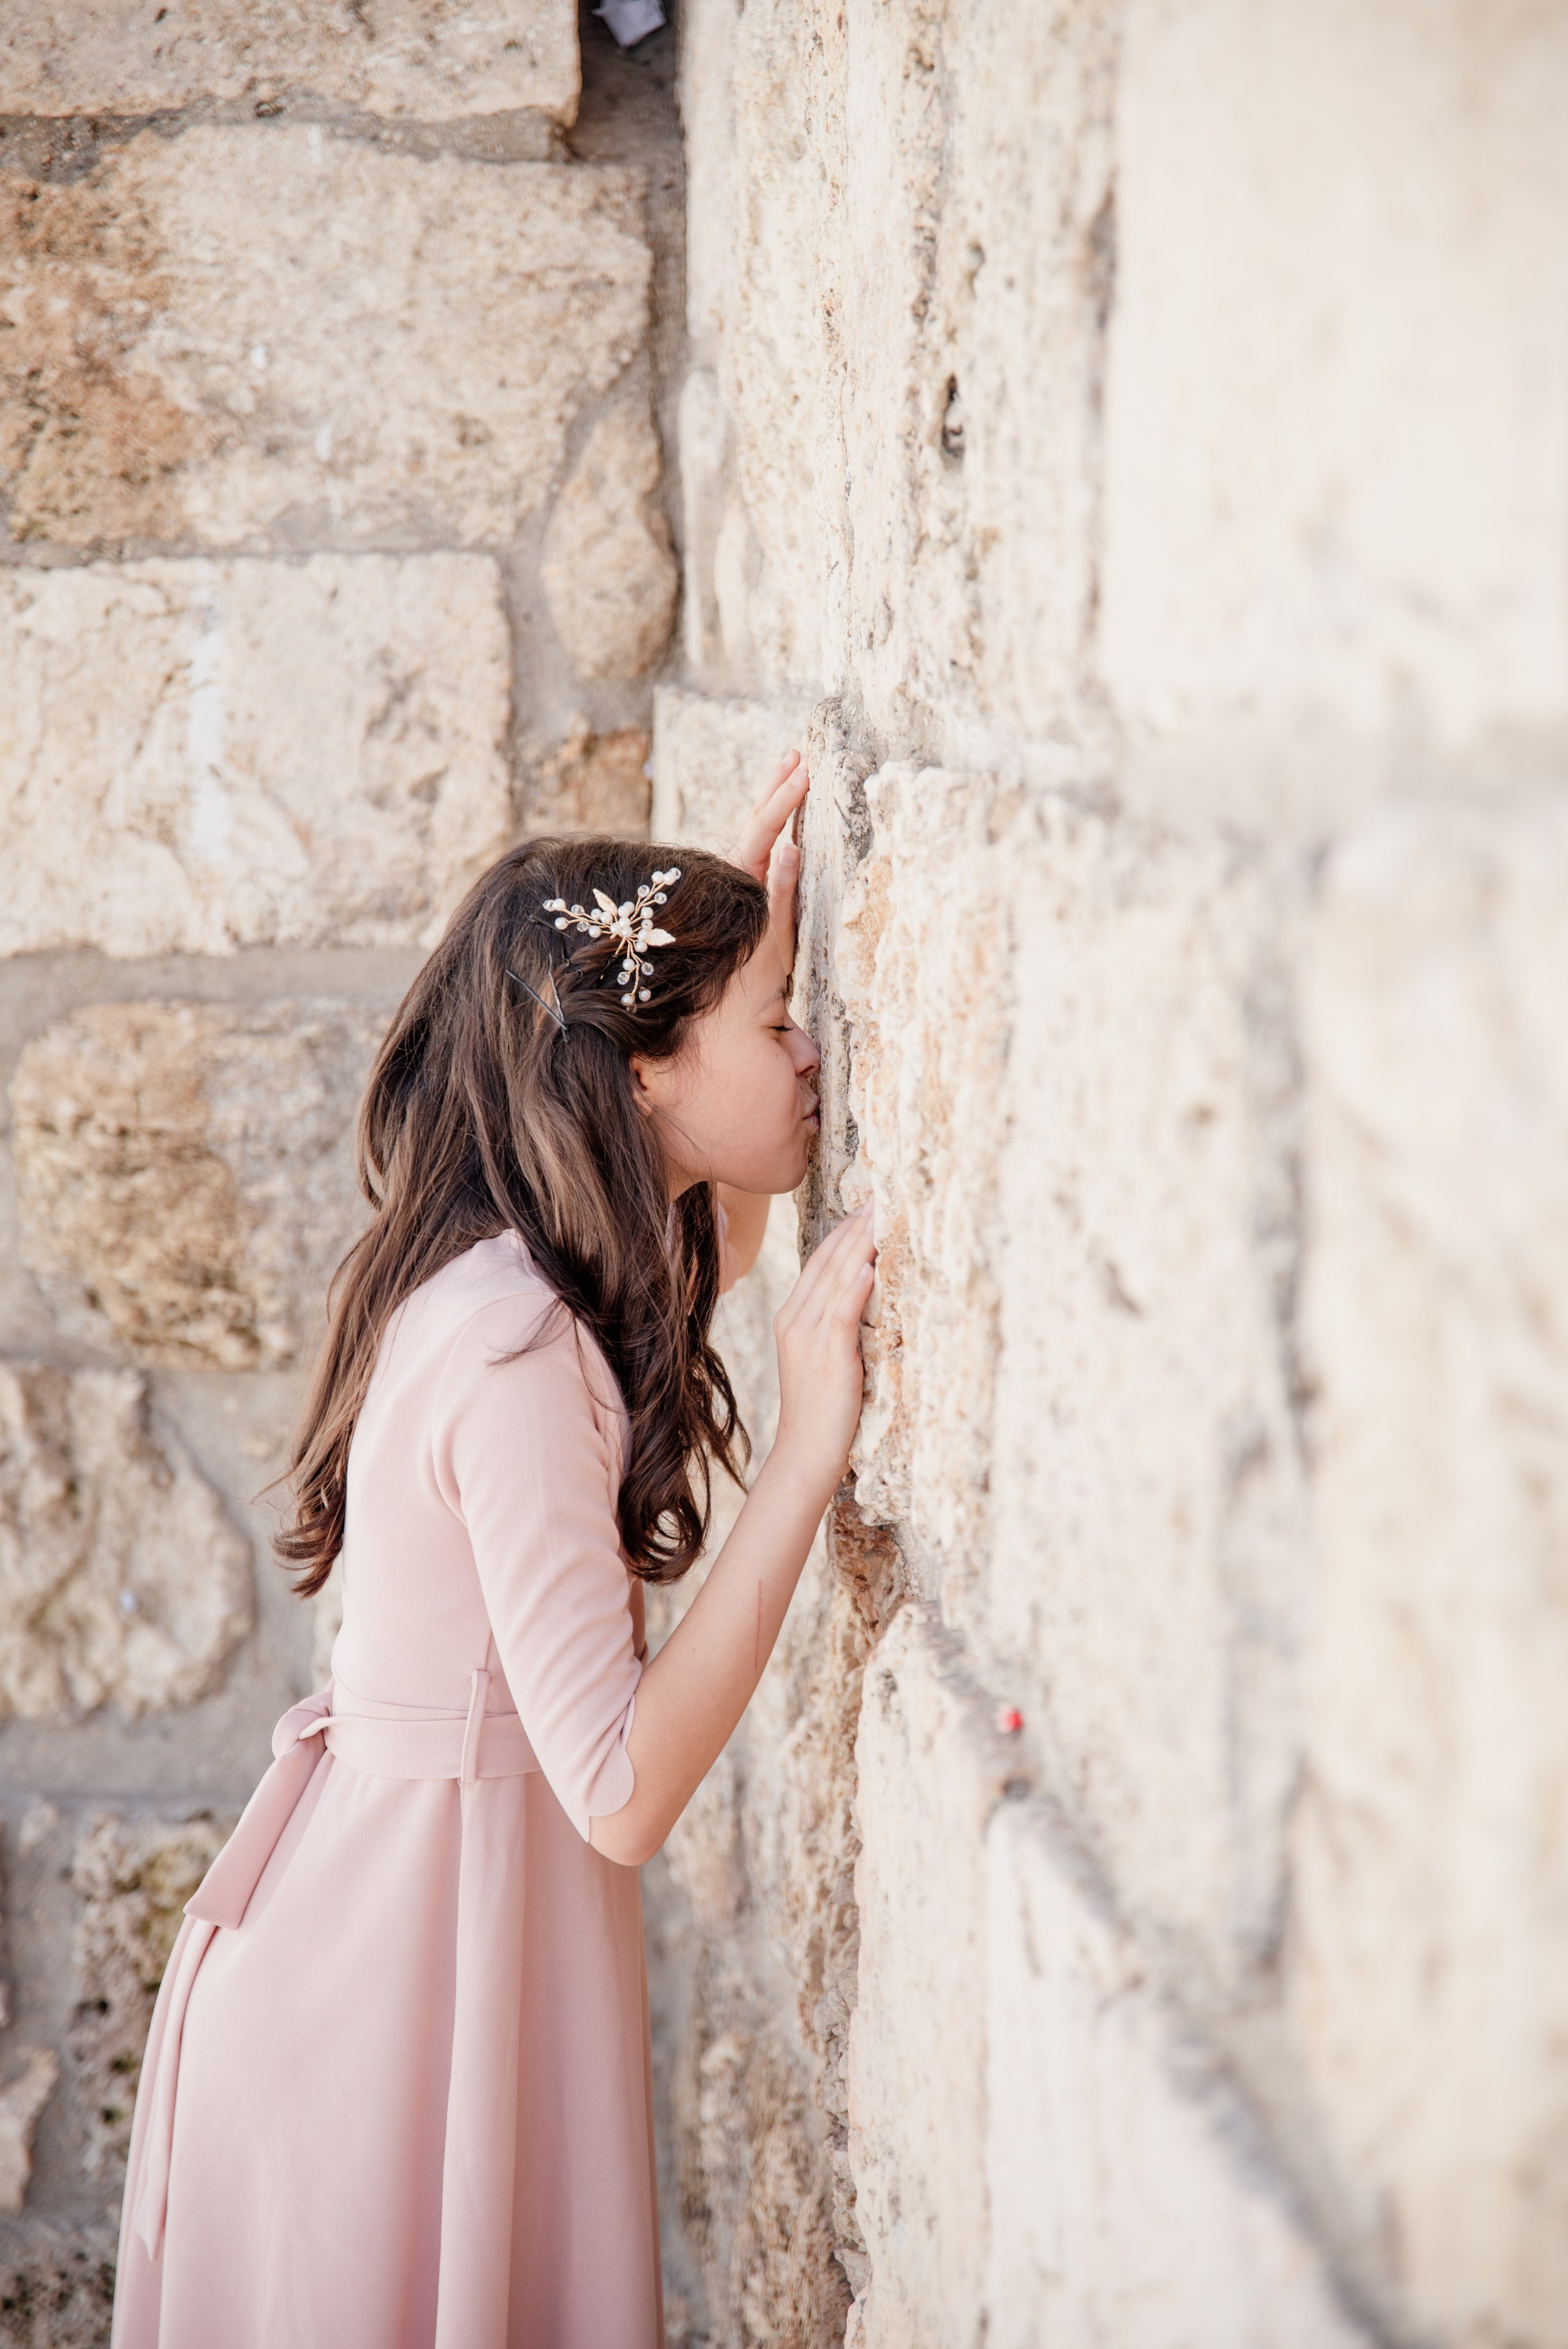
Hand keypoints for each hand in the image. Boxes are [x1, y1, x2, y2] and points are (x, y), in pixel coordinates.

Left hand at [730, 751, 808, 976]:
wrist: (729, 1003)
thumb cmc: (751, 973)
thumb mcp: (772, 933)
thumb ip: (780, 891)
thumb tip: (791, 847)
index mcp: (740, 878)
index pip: (763, 829)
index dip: (783, 800)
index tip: (805, 773)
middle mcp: (737, 871)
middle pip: (758, 818)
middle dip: (779, 785)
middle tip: (799, 754)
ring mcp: (742, 875)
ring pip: (759, 826)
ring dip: (776, 794)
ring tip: (792, 761)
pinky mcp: (751, 882)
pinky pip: (764, 841)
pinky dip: (777, 817)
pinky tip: (790, 803)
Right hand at [771, 1205, 875, 1497]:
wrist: (805, 1452)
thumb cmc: (822, 1409)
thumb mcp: (823, 1357)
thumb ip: (836, 1323)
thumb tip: (865, 1291)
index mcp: (792, 1317)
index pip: (818, 1262)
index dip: (843, 1232)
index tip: (866, 1206)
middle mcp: (795, 1321)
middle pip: (827, 1262)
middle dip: (854, 1228)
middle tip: (881, 1197)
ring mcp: (808, 1338)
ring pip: (835, 1280)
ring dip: (860, 1246)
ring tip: (880, 1216)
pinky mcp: (827, 1357)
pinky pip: (841, 1313)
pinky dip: (855, 1287)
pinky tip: (870, 1265)